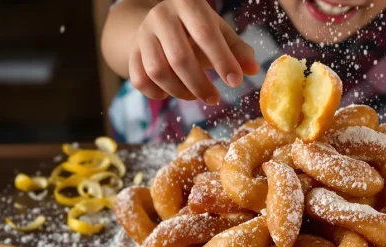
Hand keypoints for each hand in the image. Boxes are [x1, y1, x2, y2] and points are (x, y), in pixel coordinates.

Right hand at [129, 0, 259, 103]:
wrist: (159, 23)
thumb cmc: (196, 29)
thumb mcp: (218, 31)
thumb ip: (237, 50)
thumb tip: (254, 69)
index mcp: (187, 4)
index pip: (205, 34)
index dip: (222, 60)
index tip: (235, 82)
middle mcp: (161, 15)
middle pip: (179, 58)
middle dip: (200, 84)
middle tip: (214, 99)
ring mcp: (143, 34)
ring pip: (157, 71)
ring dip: (179, 91)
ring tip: (195, 96)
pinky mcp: (132, 52)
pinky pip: (140, 79)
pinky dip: (156, 93)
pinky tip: (170, 93)